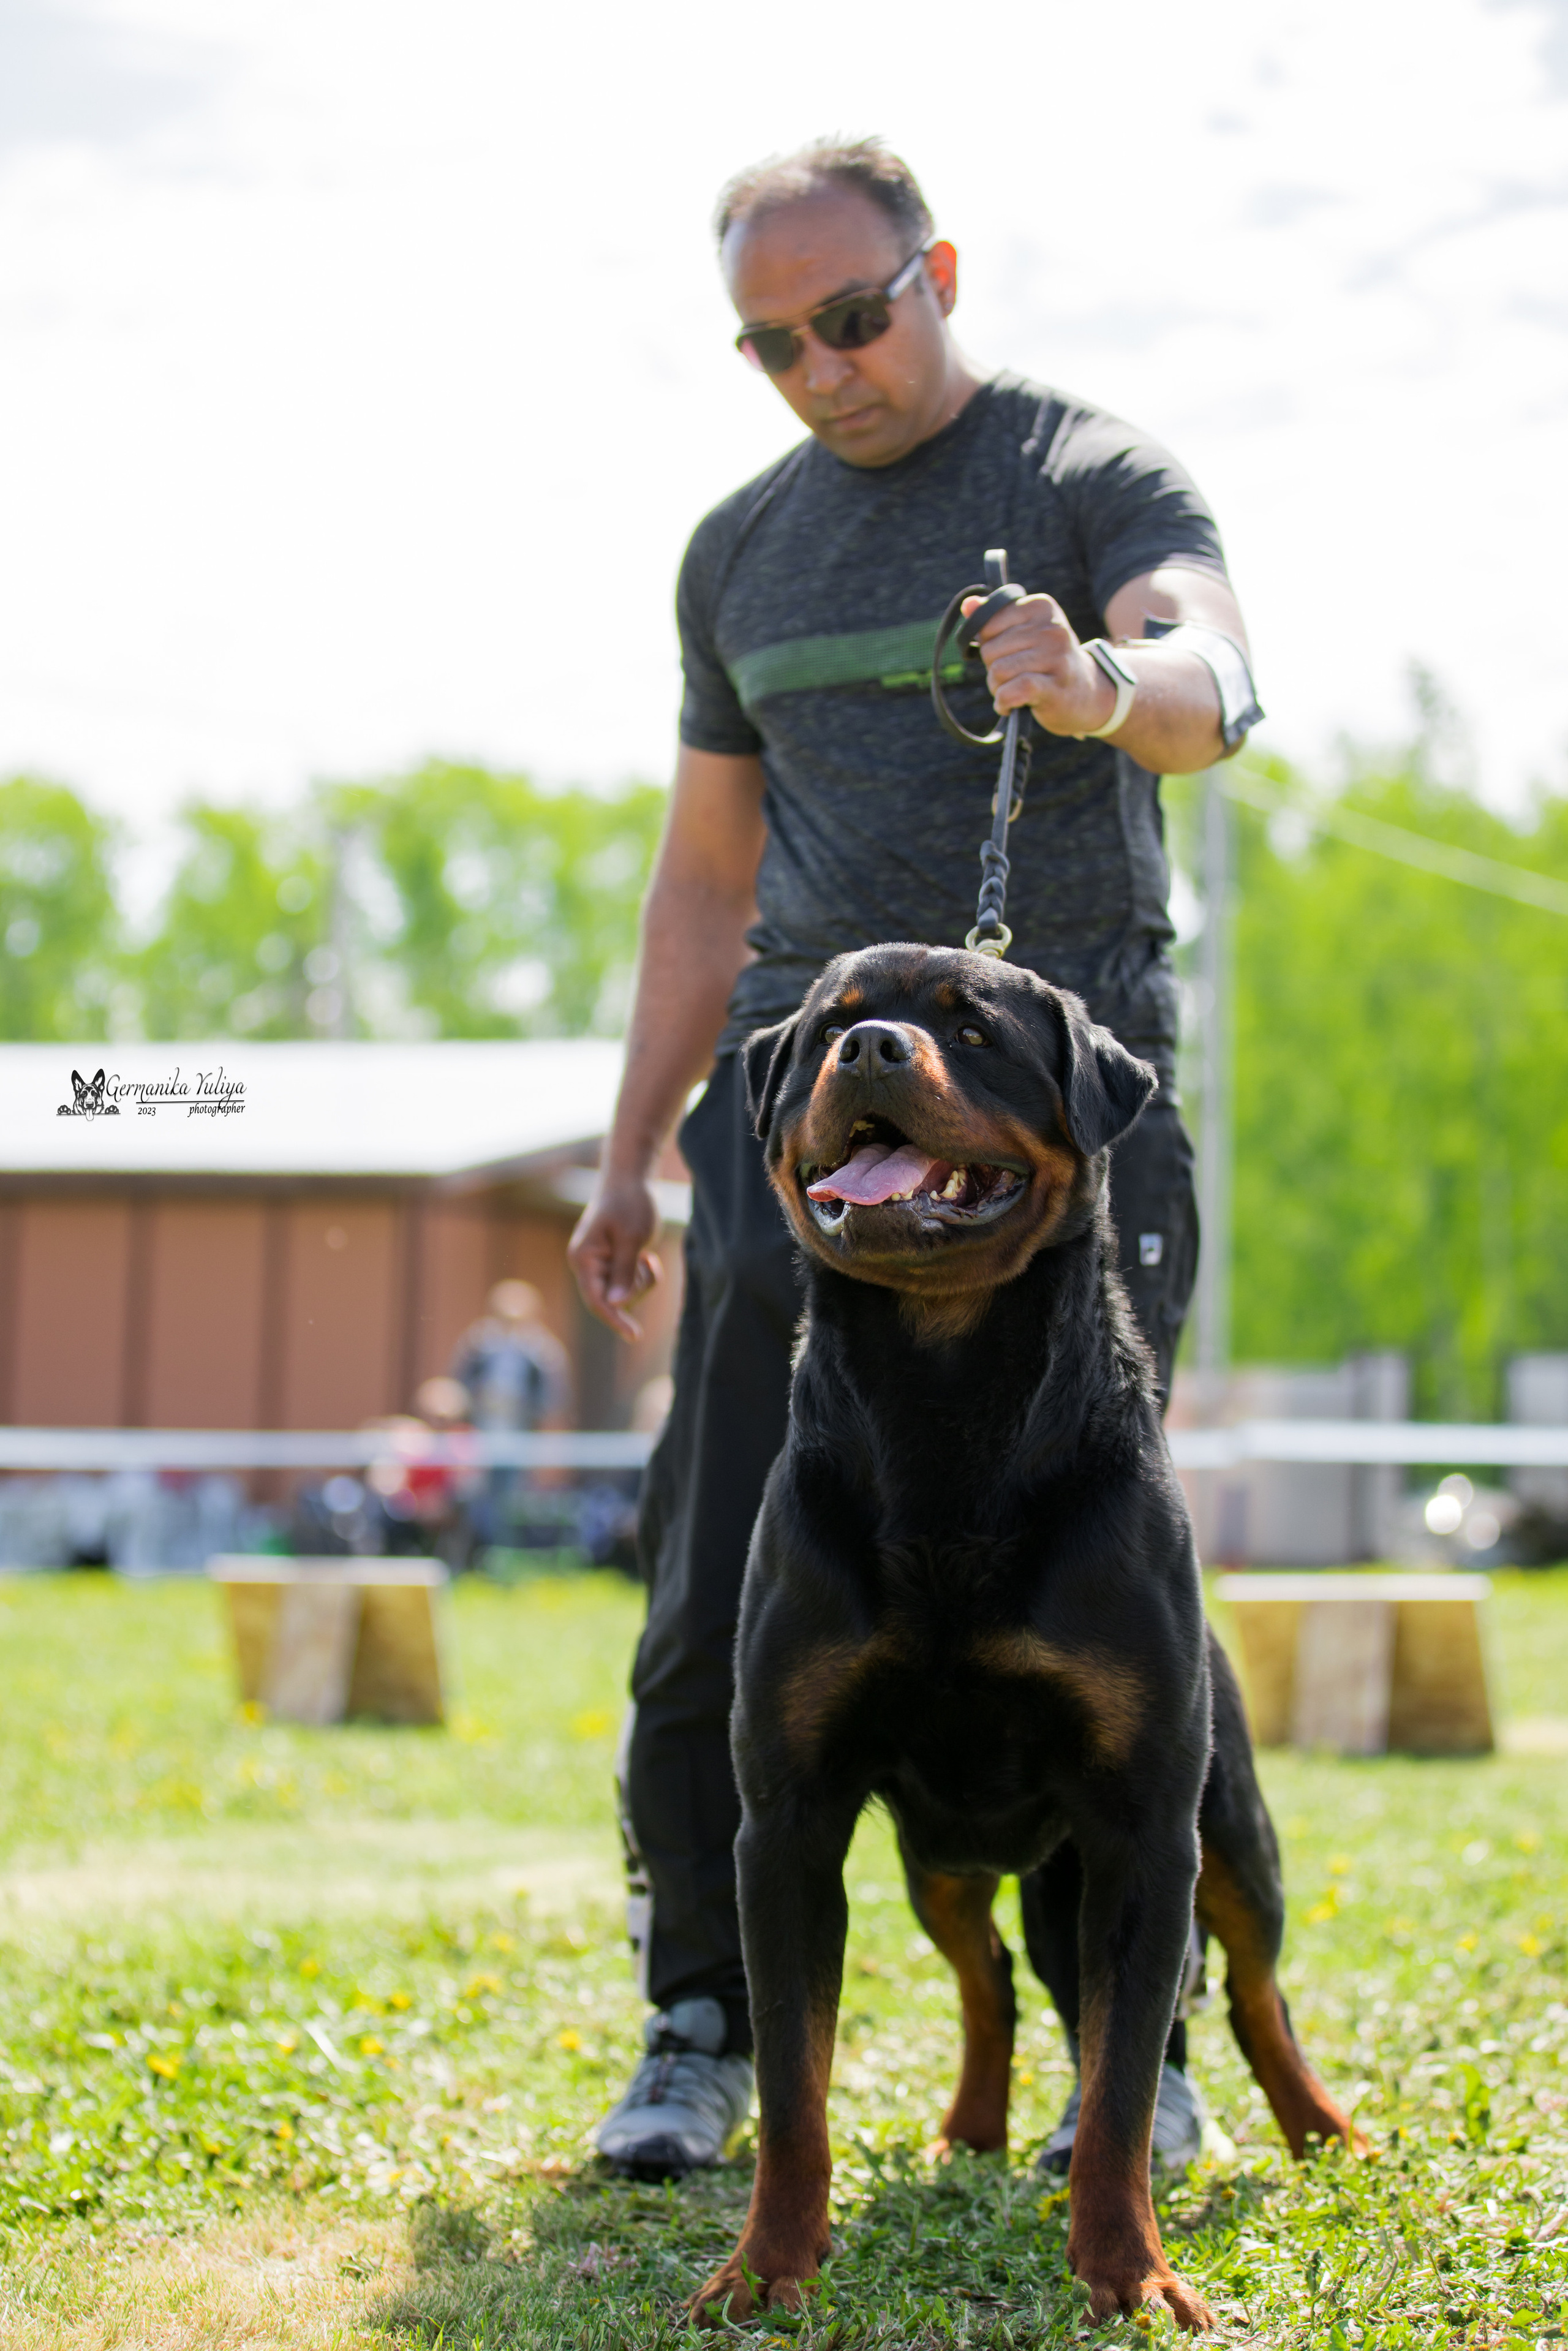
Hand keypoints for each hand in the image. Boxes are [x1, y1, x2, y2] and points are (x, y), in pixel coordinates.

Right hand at [568, 1168, 662, 1340]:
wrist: (631, 1178)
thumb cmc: (630, 1203)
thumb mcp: (632, 1237)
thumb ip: (624, 1272)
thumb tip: (616, 1304)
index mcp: (583, 1258)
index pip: (596, 1300)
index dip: (615, 1320)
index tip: (635, 1336)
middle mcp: (586, 1265)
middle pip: (613, 1300)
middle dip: (636, 1288)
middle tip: (645, 1261)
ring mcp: (600, 1266)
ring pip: (625, 1295)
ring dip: (642, 1281)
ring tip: (646, 1255)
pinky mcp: (613, 1265)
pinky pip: (632, 1285)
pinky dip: (644, 1276)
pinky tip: (647, 1256)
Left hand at [961, 591, 1120, 738]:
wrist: (1086, 694)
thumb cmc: (1046, 663)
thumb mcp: (1024, 634)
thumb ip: (993, 620)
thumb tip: (968, 605)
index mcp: (1041, 606)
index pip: (987, 624)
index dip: (989, 646)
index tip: (1008, 654)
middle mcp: (1051, 627)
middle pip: (990, 650)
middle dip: (993, 669)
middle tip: (1013, 677)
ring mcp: (1056, 656)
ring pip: (998, 671)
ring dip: (998, 689)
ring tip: (1015, 691)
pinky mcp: (1055, 686)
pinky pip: (1011, 691)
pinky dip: (1004, 702)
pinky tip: (1010, 706)